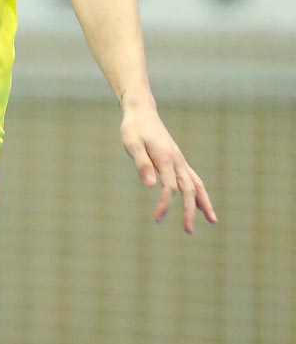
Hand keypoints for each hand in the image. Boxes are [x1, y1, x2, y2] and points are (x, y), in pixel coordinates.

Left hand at [119, 100, 216, 233]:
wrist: (142, 112)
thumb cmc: (134, 128)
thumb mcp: (132, 143)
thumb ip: (141, 163)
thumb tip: (150, 186)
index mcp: (165, 158)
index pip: (169, 187)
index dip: (164, 204)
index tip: (157, 218)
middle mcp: (177, 160)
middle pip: (188, 189)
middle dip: (190, 211)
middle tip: (189, 231)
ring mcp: (179, 160)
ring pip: (197, 184)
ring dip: (203, 203)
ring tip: (212, 221)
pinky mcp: (178, 160)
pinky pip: (193, 179)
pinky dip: (199, 192)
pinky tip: (201, 204)